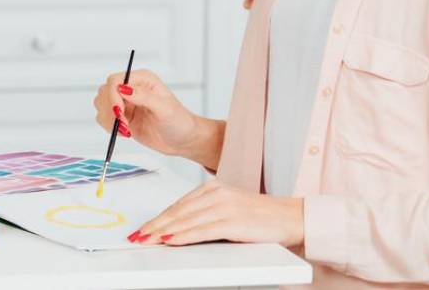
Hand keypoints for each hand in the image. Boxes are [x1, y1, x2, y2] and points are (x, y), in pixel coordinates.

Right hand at [92, 68, 204, 159]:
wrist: (183, 141)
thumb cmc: (179, 122)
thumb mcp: (164, 108)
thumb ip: (144, 97)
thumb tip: (123, 89)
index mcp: (143, 79)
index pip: (115, 80)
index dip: (113, 96)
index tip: (119, 113)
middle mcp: (132, 88)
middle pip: (105, 91)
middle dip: (111, 110)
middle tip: (124, 124)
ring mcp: (126, 103)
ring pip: (101, 104)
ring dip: (108, 119)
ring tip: (125, 129)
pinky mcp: (122, 116)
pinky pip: (103, 118)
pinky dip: (109, 126)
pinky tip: (124, 132)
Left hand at [128, 180, 303, 246]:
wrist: (292, 217)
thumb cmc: (260, 217)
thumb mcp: (228, 209)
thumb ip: (206, 214)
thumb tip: (179, 228)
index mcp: (212, 188)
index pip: (177, 205)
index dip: (158, 217)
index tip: (143, 227)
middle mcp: (215, 193)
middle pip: (177, 212)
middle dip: (154, 225)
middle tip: (137, 235)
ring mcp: (224, 206)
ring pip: (185, 221)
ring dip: (163, 232)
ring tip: (147, 240)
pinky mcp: (233, 221)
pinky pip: (201, 231)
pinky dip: (182, 236)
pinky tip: (170, 241)